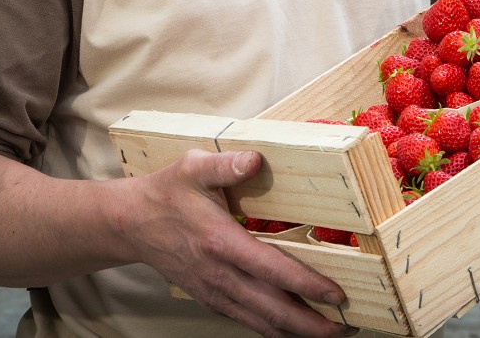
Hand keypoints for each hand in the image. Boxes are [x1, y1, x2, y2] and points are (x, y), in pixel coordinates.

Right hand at [121, 148, 357, 337]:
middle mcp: (220, 275)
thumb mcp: (193, 168)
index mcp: (221, 242)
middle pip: (273, 310)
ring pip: (263, 323)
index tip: (337, 295)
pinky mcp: (213, 299)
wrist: (131, 224)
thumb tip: (255, 159)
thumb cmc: (167, 193)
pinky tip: (297, 329)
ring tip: (333, 333)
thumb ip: (225, 165)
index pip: (271, 271)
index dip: (306, 286)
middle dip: (313, 325)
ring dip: (299, 333)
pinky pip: (249, 321)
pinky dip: (276, 330)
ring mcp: (216, 292)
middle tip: (349, 328)